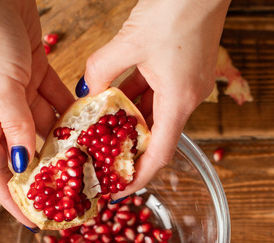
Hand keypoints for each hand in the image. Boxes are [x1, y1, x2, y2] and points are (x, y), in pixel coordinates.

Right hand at [0, 0, 73, 227]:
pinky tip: (92, 126)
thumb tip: (26, 162)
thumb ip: (15, 125)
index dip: (12, 199)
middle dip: (48, 175)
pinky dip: (73, 114)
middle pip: (25, 154)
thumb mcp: (0, 87)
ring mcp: (18, 93)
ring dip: (66, 145)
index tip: (34, 220)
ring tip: (90, 164)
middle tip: (74, 194)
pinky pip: (57, 102)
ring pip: (45, 129)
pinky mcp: (36, 74)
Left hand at [81, 0, 229, 199]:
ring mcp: (187, 83)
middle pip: (156, 136)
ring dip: (128, 122)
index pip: (158, 155)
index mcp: (179, 101)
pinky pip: (156, 92)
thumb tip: (85, 91)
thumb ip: (102, 70)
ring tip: (99, 132)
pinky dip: (134, 97)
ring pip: (153, 112)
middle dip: (128, 150)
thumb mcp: (129, 42)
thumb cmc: (176, 8)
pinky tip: (111, 97)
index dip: (137, 178)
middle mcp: (188, 98)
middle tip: (100, 160)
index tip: (116, 192)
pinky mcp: (183, 68)